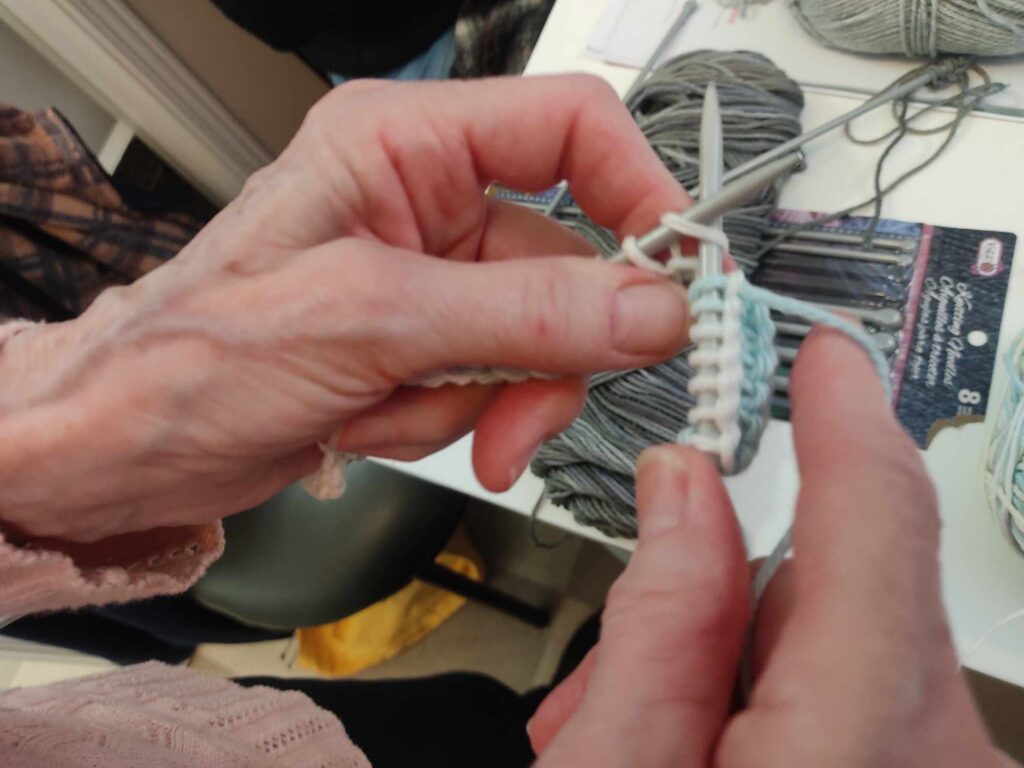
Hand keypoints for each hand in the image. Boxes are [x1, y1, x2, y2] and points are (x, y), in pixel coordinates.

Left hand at [0, 76, 689, 541]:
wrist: (129, 448)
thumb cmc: (191, 357)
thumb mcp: (370, 321)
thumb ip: (523, 313)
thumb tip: (649, 307)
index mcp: (401, 145)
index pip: (567, 129)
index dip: (638, 189)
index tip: (678, 270)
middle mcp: (424, 203)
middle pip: (565, 262)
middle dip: (542, 352)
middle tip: (519, 409)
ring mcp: (429, 281)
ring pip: (537, 339)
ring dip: (482, 399)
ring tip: (397, 413)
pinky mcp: (424, 345)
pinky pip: (495, 384)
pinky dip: (451, 421)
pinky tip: (374, 424)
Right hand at [528, 330, 1012, 767]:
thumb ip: (654, 622)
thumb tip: (683, 487)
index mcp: (856, 748)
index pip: (875, 525)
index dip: (844, 421)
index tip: (828, 357)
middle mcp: (935, 763)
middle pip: (842, 594)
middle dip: (726, 590)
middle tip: (625, 651)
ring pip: (839, 646)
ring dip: (732, 658)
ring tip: (641, 729)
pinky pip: (853, 698)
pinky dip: (768, 703)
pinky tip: (694, 746)